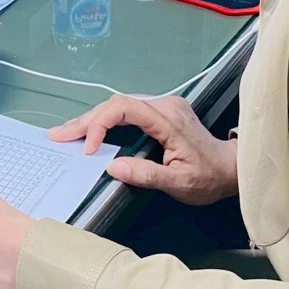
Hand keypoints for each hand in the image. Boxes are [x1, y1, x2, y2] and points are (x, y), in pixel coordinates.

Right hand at [49, 95, 237, 205]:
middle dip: (85, 121)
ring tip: (66, 134)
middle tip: (57, 136)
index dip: (101, 125)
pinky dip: (104, 122)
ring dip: (91, 120)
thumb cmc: (208, 178)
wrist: (231, 169)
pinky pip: (126, 112)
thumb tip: (110, 167)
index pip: (125, 109)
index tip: (88, 150)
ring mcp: (162, 105)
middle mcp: (163, 105)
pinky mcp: (160, 111)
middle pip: (117, 104)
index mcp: (167, 119)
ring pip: (119, 106)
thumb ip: (146, 174)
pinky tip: (89, 132)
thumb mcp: (179, 184)